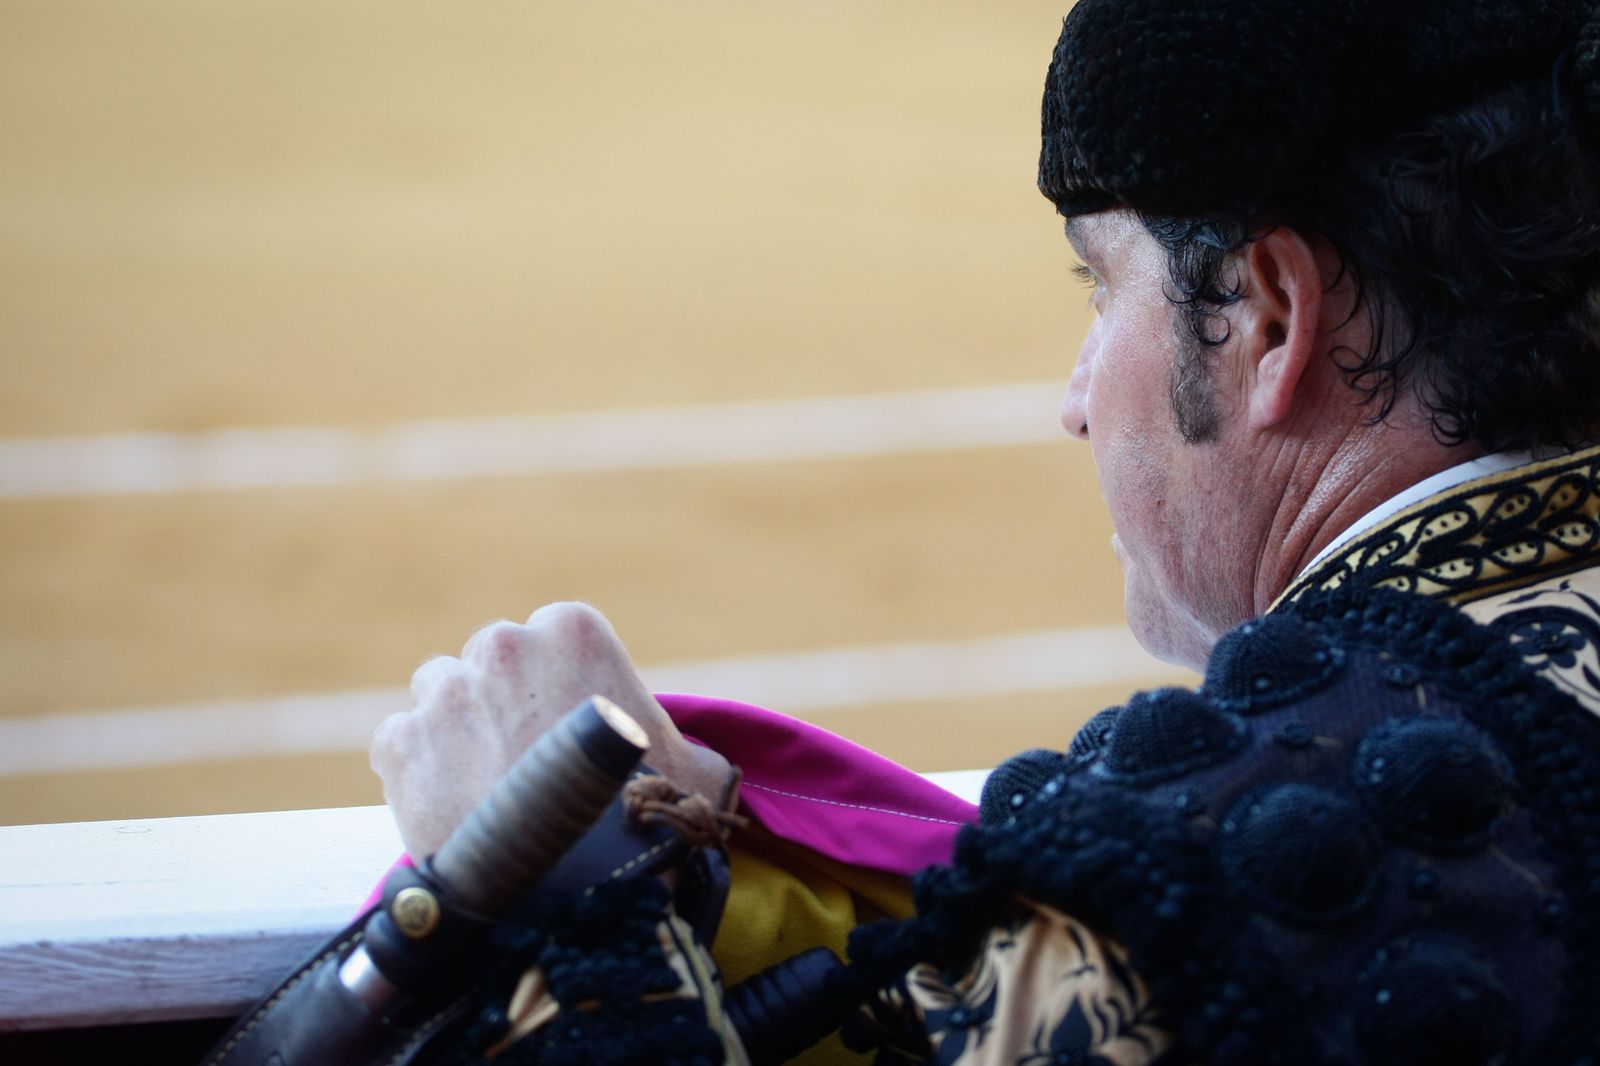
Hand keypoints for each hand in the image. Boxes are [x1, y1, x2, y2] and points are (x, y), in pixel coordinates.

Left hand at [371, 601, 732, 857]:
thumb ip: (684, 739)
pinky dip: (416, 771)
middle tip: (523, 763)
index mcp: (574, 630)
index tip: (563, 730)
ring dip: (455, 729)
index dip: (557, 686)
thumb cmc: (650, 827)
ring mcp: (446, 693)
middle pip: (487, 661)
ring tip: (482, 789)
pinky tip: (451, 810)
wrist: (582, 897)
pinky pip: (399, 743)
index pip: (549, 639)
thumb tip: (696, 762)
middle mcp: (503, 645)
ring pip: (437, 694)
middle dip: (501, 701)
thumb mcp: (697, 766)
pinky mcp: (402, 744)